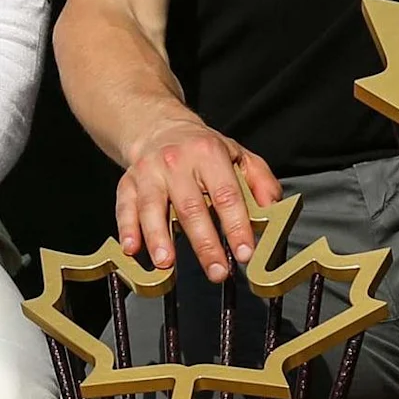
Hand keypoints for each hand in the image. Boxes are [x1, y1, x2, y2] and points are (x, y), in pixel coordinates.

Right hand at [115, 115, 280, 280]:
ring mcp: (148, 172)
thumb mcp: (238, 155)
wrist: (158, 126)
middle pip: (190, 207)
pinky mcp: (128, 182)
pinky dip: (127, 228)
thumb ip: (260, 181)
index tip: (245, 253)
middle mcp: (176, 161)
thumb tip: (273, 211)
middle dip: (205, 243)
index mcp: (208, 153)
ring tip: (167, 264)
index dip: (237, 225)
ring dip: (159, 237)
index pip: (226, 194)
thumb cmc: (203, 149)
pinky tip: (132, 249)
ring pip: (153, 207)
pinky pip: (125, 207)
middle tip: (217, 271)